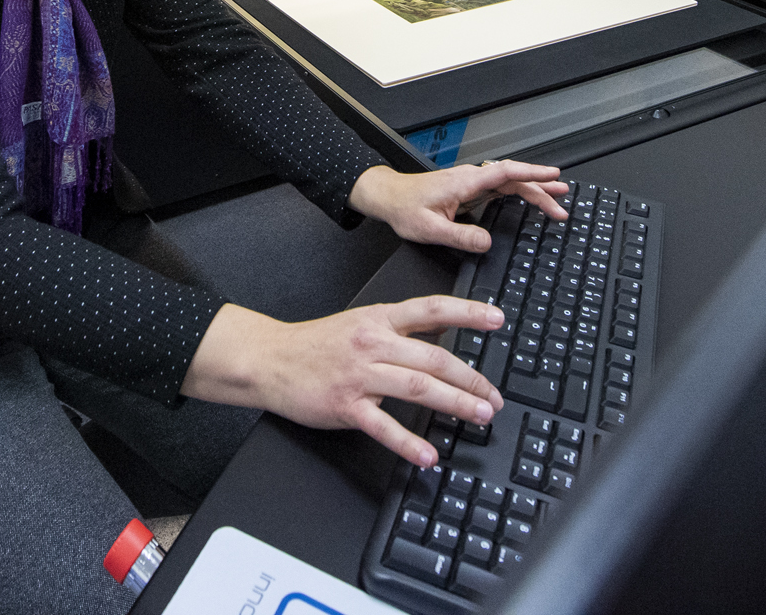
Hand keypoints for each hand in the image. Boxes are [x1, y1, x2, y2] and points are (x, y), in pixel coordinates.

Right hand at [181, 297, 506, 465]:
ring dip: (455, 403)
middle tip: (494, 397)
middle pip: (434, 358)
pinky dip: (409, 443)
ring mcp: (360, 375)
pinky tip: (429, 455)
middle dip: (471, 378)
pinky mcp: (344, 405)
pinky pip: (383, 426)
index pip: (432, 310)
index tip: (496, 319)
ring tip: (479, 416)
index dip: (467, 312)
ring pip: (417, 387)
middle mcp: (374, 343)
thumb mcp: (361, 322)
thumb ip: (401, 327)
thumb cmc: (315, 345)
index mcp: (380, 319)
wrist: (268, 359)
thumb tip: (442, 329)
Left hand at [348, 160, 568, 252]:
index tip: (553, 176)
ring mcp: (471, 183)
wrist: (389, 197)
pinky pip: (501, 188)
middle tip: (562, 204)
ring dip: (534, 190)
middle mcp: (471, 179)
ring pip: (509, 182)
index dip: (531, 173)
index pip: (505, 173)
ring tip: (557, 200)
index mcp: (464, 183)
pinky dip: (520, 192)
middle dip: (541, 188)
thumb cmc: (405, 208)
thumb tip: (486, 243)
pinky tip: (531, 198)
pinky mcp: (470, 190)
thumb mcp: (430, 228)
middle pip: (514, 179)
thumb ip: (459, 236)